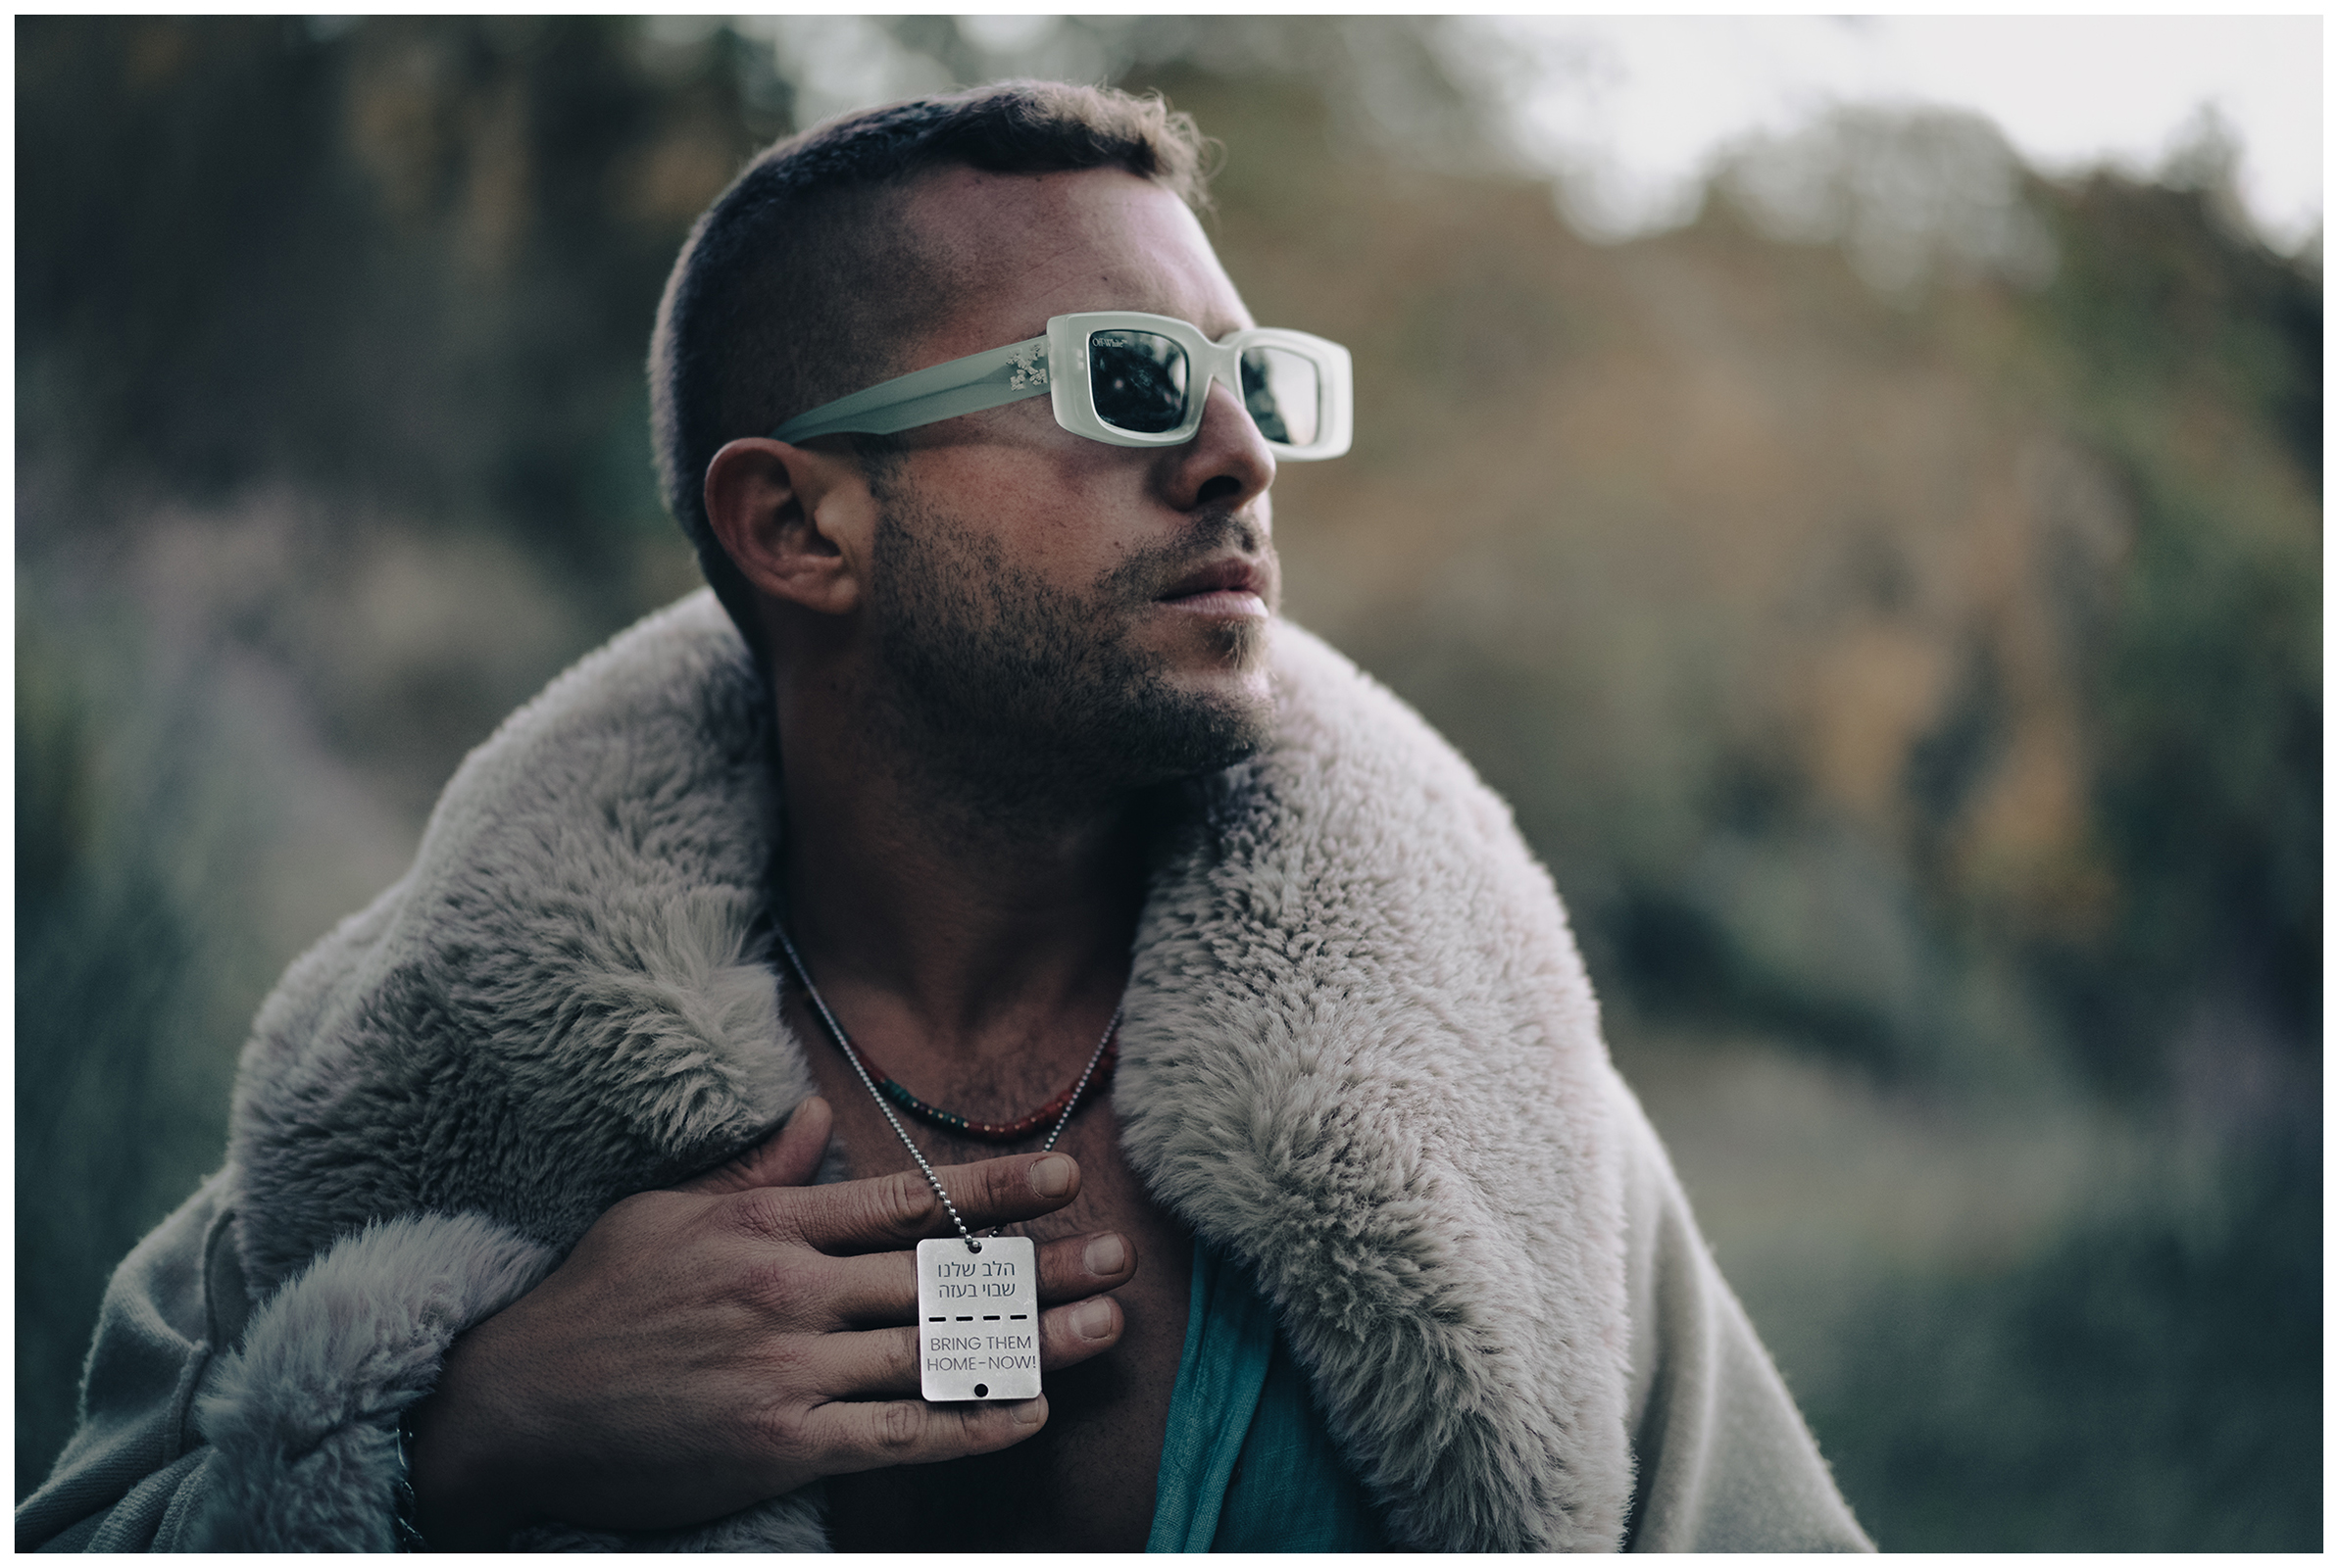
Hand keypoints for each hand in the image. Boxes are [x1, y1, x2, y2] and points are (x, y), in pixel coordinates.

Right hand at [404, 1097, 1134, 1546]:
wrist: (512, 1405)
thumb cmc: (592, 1303)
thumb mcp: (667, 1212)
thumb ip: (755, 1170)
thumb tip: (814, 1117)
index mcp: (769, 1224)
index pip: (907, 1200)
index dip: (996, 1190)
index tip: (1065, 1178)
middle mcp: (791, 1288)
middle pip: (943, 1275)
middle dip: (1042, 1267)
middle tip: (1119, 1258)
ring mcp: (788, 1366)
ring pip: (936, 1349)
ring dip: (1032, 1340)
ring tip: (1105, 1327)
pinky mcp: (779, 1440)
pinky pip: (899, 1432)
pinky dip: (970, 1424)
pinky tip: (1028, 1412)